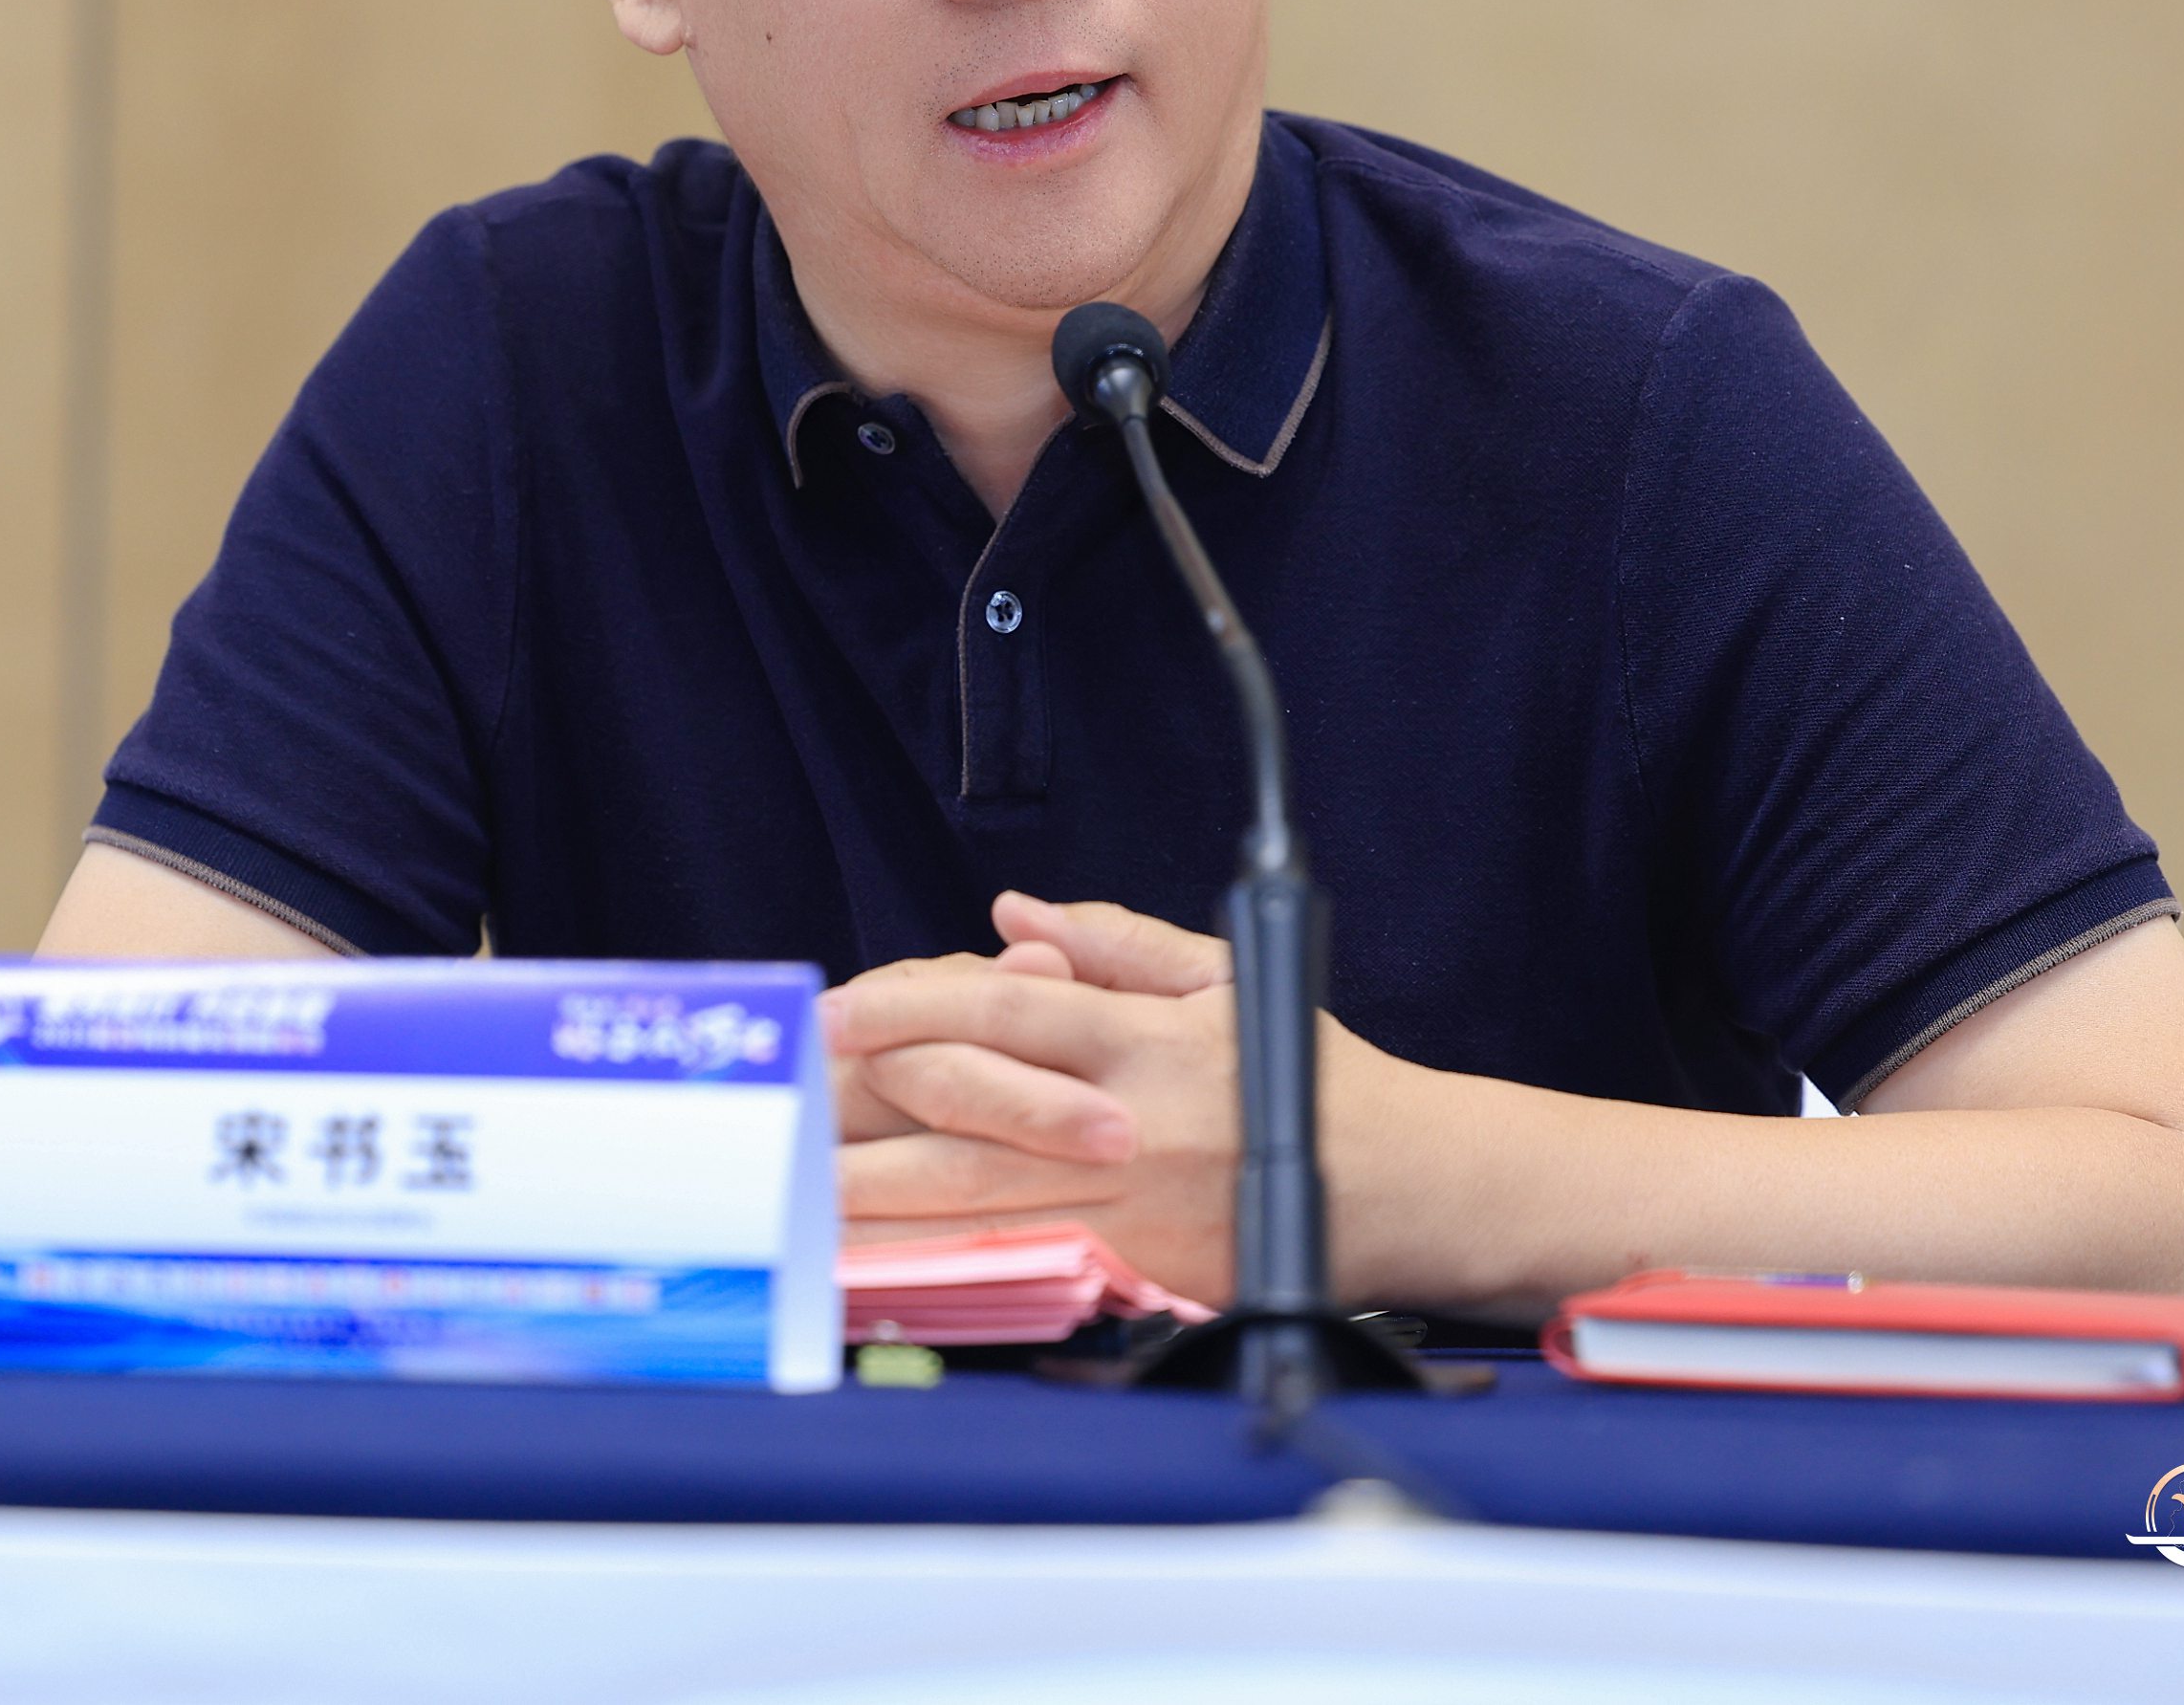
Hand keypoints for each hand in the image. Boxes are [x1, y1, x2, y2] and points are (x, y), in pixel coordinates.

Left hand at [828, 890, 1411, 1305]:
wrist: (1402, 1186)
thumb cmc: (1308, 1077)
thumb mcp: (1226, 978)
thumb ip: (1115, 941)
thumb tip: (1011, 912)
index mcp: (1142, 1037)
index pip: (1002, 1007)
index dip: (907, 1005)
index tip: (831, 1012)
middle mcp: (1125, 1120)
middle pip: (966, 1111)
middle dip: (863, 1111)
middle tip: (780, 1109)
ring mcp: (1127, 1204)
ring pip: (976, 1200)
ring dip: (876, 1199)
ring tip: (796, 1193)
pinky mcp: (1135, 1271)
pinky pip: (1018, 1261)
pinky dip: (943, 1263)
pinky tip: (879, 1264)